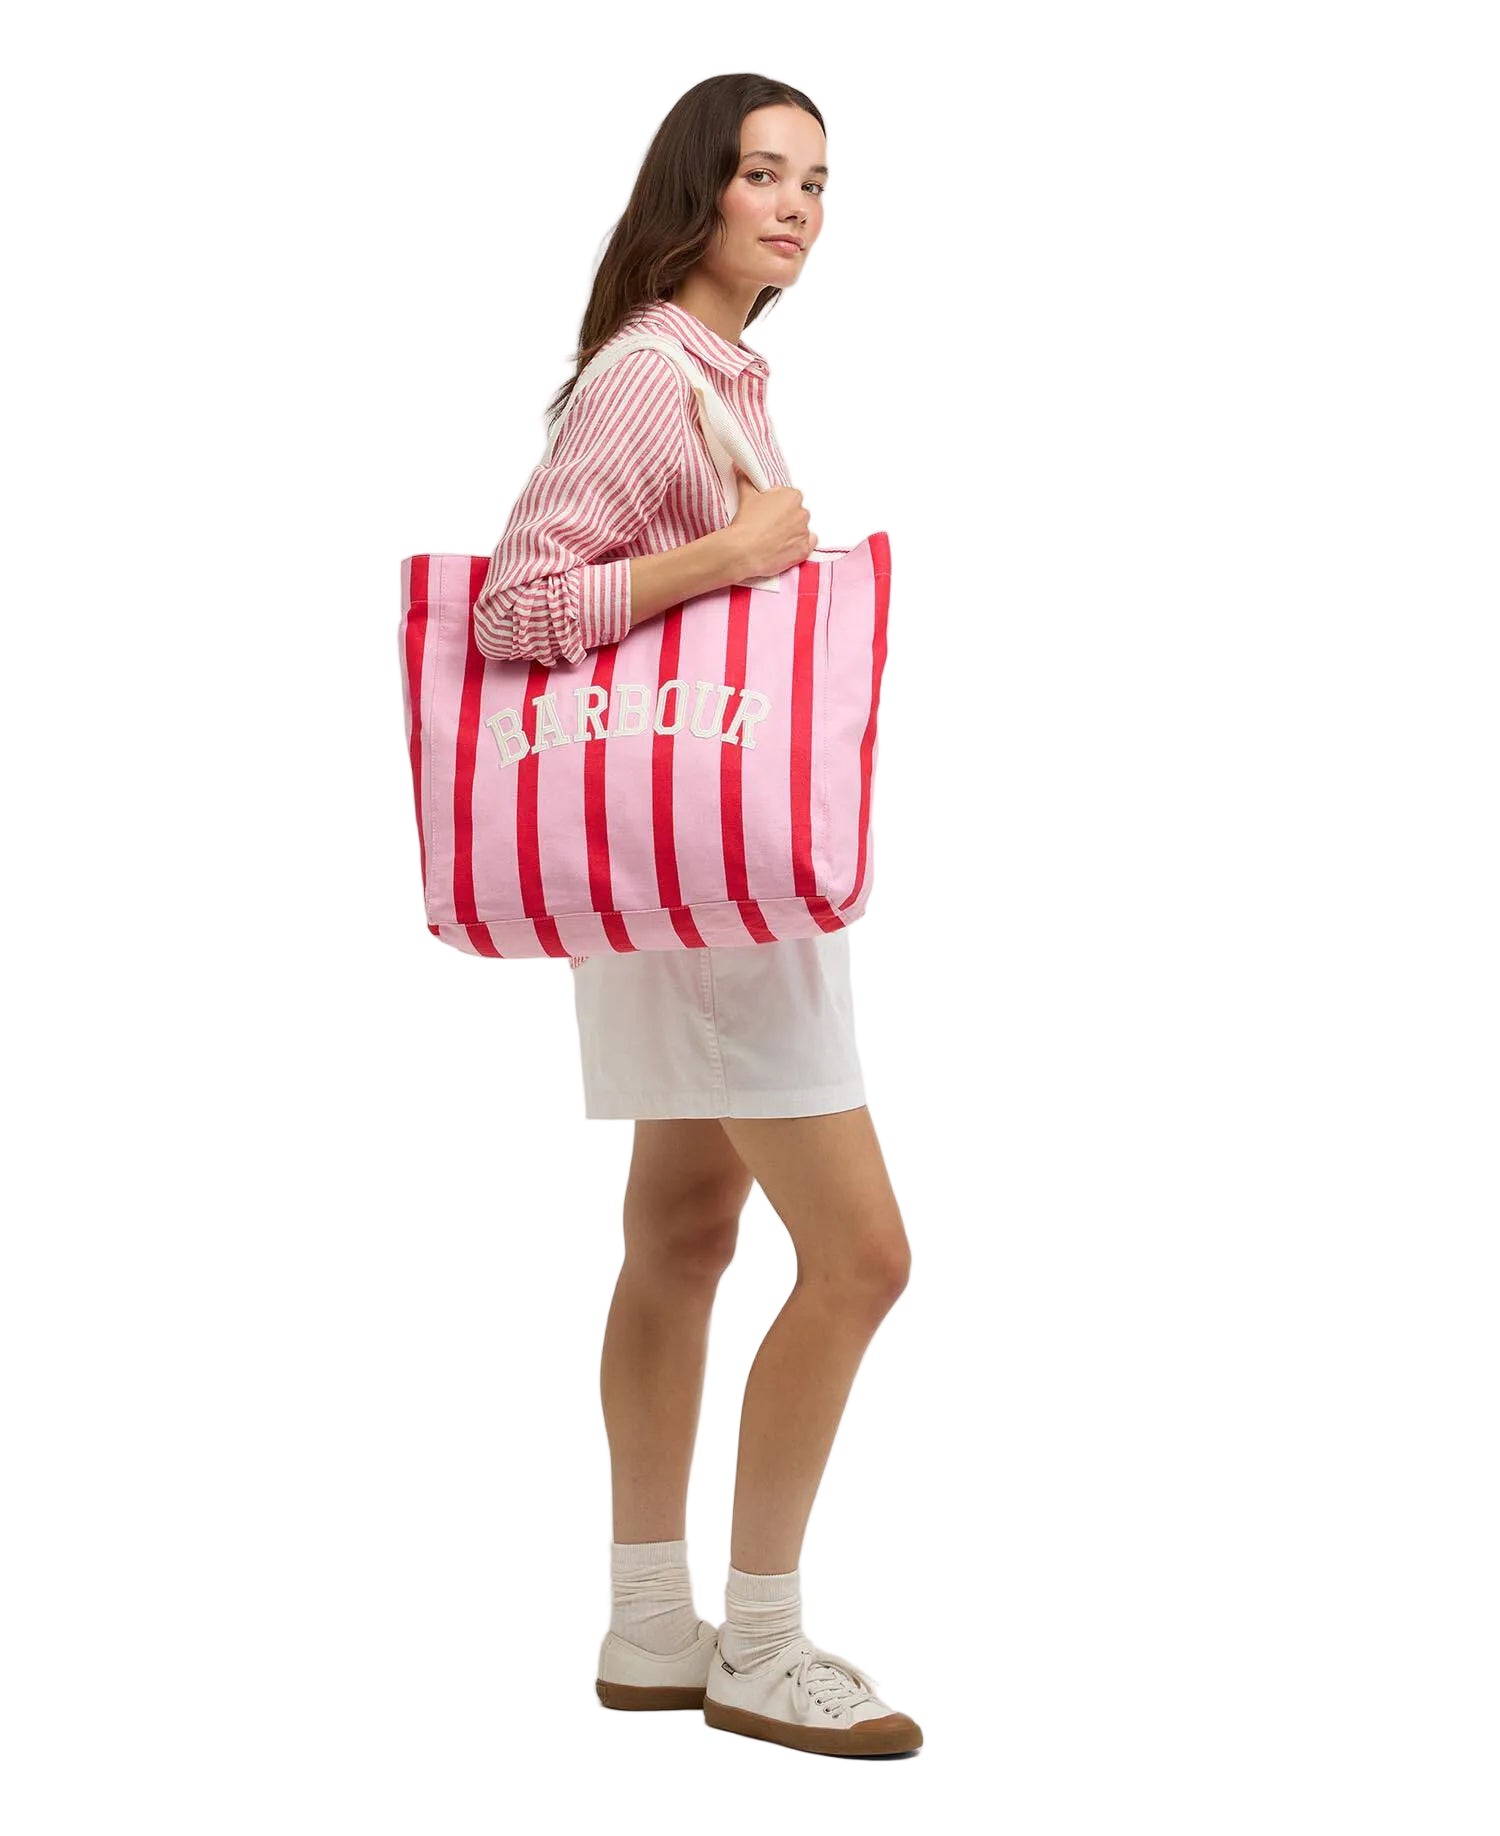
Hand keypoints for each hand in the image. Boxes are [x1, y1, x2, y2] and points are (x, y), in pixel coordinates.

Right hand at [726, 462, 817, 576]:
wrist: (744, 550)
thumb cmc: (747, 523)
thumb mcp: (746, 496)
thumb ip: (746, 480)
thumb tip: (741, 470)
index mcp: (793, 496)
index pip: (788, 496)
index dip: (776, 503)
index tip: (767, 510)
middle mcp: (803, 513)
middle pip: (796, 512)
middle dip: (785, 517)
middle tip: (768, 524)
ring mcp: (805, 533)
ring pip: (801, 529)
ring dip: (791, 531)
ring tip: (773, 538)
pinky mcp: (804, 550)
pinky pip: (808, 544)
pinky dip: (799, 545)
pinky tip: (785, 546)